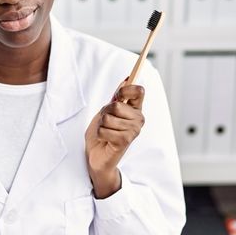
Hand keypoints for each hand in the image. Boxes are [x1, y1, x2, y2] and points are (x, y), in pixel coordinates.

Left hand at [84, 80, 144, 197]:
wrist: (97, 155)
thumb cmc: (103, 132)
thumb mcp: (108, 110)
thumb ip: (118, 97)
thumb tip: (127, 79)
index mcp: (136, 110)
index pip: (138, 91)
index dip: (125, 90)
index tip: (118, 96)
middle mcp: (138, 120)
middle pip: (116, 105)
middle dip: (105, 113)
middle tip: (106, 122)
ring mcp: (133, 131)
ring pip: (108, 118)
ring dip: (101, 125)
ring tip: (106, 132)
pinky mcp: (125, 141)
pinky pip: (104, 130)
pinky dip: (100, 134)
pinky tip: (105, 140)